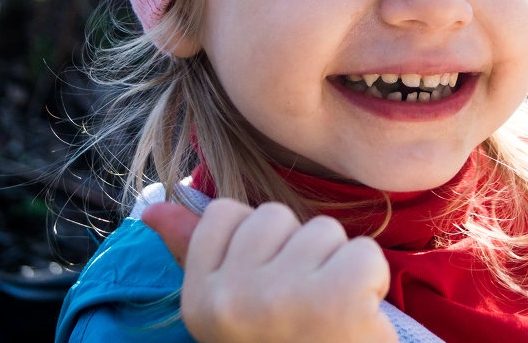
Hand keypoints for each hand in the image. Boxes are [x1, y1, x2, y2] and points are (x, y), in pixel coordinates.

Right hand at [142, 199, 396, 342]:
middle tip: (302, 310)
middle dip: (297, 253)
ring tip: (330, 316)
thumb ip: (193, 254)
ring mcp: (284, 296)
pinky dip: (373, 283)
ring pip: (324, 230)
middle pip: (276, 216)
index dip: (257, 244)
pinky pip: (365, 252)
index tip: (266, 291)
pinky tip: (359, 319)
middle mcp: (233, 297)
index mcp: (199, 300)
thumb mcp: (228, 313)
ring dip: (337, 268)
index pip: (224, 214)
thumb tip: (154, 207)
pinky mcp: (339, 299)